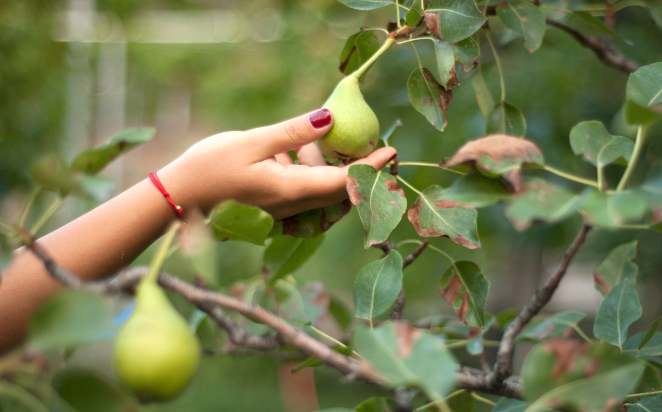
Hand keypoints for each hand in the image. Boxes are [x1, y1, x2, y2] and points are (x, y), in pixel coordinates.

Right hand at [159, 109, 395, 217]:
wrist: (178, 197)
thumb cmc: (210, 167)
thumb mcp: (253, 142)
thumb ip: (293, 132)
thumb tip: (329, 118)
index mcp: (291, 190)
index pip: (343, 181)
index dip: (370, 168)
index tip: (391, 152)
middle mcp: (291, 204)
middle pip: (338, 188)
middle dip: (359, 168)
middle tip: (375, 146)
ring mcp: (281, 207)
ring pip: (320, 187)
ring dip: (330, 164)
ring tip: (330, 136)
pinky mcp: (271, 204)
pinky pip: (302, 187)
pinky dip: (309, 168)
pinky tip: (298, 148)